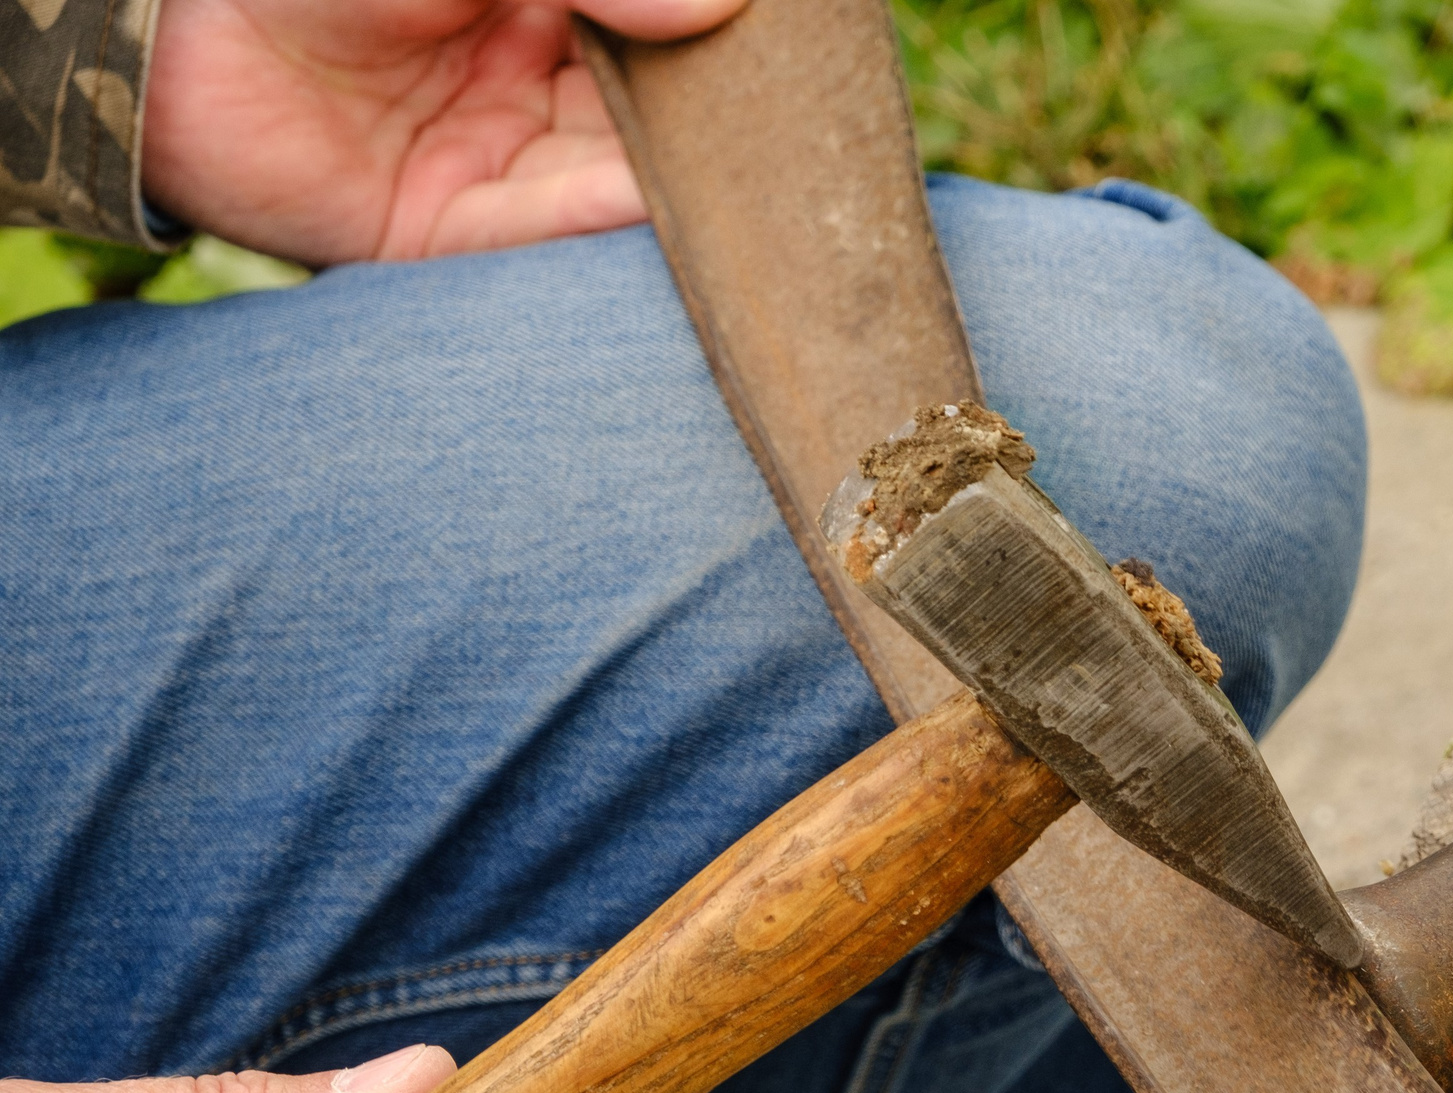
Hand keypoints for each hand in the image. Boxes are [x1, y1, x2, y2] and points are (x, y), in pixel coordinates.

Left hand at [140, 0, 749, 265]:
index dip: (727, 48)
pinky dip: (617, 225)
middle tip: (811, 134)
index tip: (801, 64)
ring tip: (777, 183)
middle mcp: (519, 83)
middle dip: (725, 127)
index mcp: (531, 7)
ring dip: (689, 185)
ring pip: (618, 182)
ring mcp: (489, 161)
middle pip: (652, 117)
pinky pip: (551, 234)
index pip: (658, 34)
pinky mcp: (449, 235)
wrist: (167, 29)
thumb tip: (724, 7)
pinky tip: (680, 211)